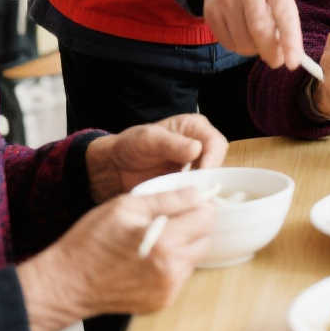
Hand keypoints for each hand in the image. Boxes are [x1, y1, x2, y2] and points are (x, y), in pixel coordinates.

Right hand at [15, 187, 212, 328]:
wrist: (67, 283)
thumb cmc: (90, 241)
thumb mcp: (126, 207)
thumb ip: (168, 199)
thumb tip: (198, 193)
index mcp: (165, 243)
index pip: (206, 217)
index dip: (198, 205)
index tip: (186, 203)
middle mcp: (172, 270)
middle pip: (204, 239)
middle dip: (192, 225)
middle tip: (169, 220)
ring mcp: (168, 289)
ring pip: (193, 258)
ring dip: (183, 245)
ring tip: (155, 239)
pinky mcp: (162, 301)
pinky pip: (180, 276)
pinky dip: (171, 265)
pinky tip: (149, 259)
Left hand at [85, 114, 227, 201]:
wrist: (112, 169)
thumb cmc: (129, 147)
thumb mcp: (147, 139)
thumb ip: (171, 143)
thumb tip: (196, 149)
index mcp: (194, 127)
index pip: (216, 143)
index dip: (213, 159)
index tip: (203, 175)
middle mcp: (199, 145)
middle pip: (217, 163)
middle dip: (208, 177)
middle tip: (194, 191)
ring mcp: (194, 167)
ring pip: (210, 180)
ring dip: (200, 190)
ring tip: (186, 199)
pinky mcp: (187, 185)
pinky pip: (197, 192)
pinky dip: (192, 198)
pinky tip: (182, 203)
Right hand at [200, 0, 302, 68]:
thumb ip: (286, 20)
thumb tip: (285, 54)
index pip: (284, 15)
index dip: (290, 41)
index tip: (294, 63)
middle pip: (260, 31)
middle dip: (271, 53)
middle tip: (277, 61)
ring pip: (243, 42)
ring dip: (254, 50)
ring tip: (258, 39)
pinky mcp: (210, 11)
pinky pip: (228, 44)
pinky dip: (239, 47)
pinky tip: (242, 34)